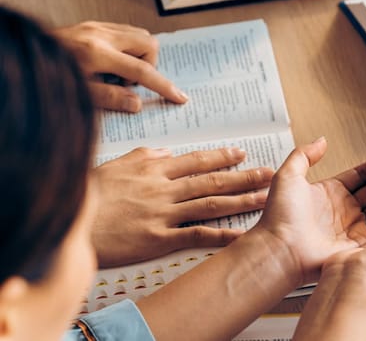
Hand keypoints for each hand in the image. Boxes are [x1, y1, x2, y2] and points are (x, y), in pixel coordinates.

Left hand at [52, 21, 186, 111]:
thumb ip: (111, 99)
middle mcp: (100, 35)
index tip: (179, 97)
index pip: (143, 71)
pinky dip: (126, 48)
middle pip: (148, 45)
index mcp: (98, 54)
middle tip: (129, 83)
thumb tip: (137, 104)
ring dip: (138, 55)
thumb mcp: (79, 96)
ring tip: (118, 74)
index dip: (164, 86)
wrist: (24, 57)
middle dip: (148, 65)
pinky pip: (124, 31)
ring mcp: (96, 27)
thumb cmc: (49, 78)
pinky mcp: (92, 25)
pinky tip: (111, 63)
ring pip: (139, 35)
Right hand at [91, 147, 272, 267]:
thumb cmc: (89, 195)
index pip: (196, 160)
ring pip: (211, 204)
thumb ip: (144, 157)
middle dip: (244, 176)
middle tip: (270, 175)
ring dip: (241, 201)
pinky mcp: (159, 238)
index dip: (222, 157)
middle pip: (212, 180)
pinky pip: (197, 235)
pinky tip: (242, 235)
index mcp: (153, 169)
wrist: (70, 223)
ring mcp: (163, 213)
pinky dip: (221, 235)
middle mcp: (163, 188)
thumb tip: (165, 152)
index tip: (242, 153)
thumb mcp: (115, 165)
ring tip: (265, 198)